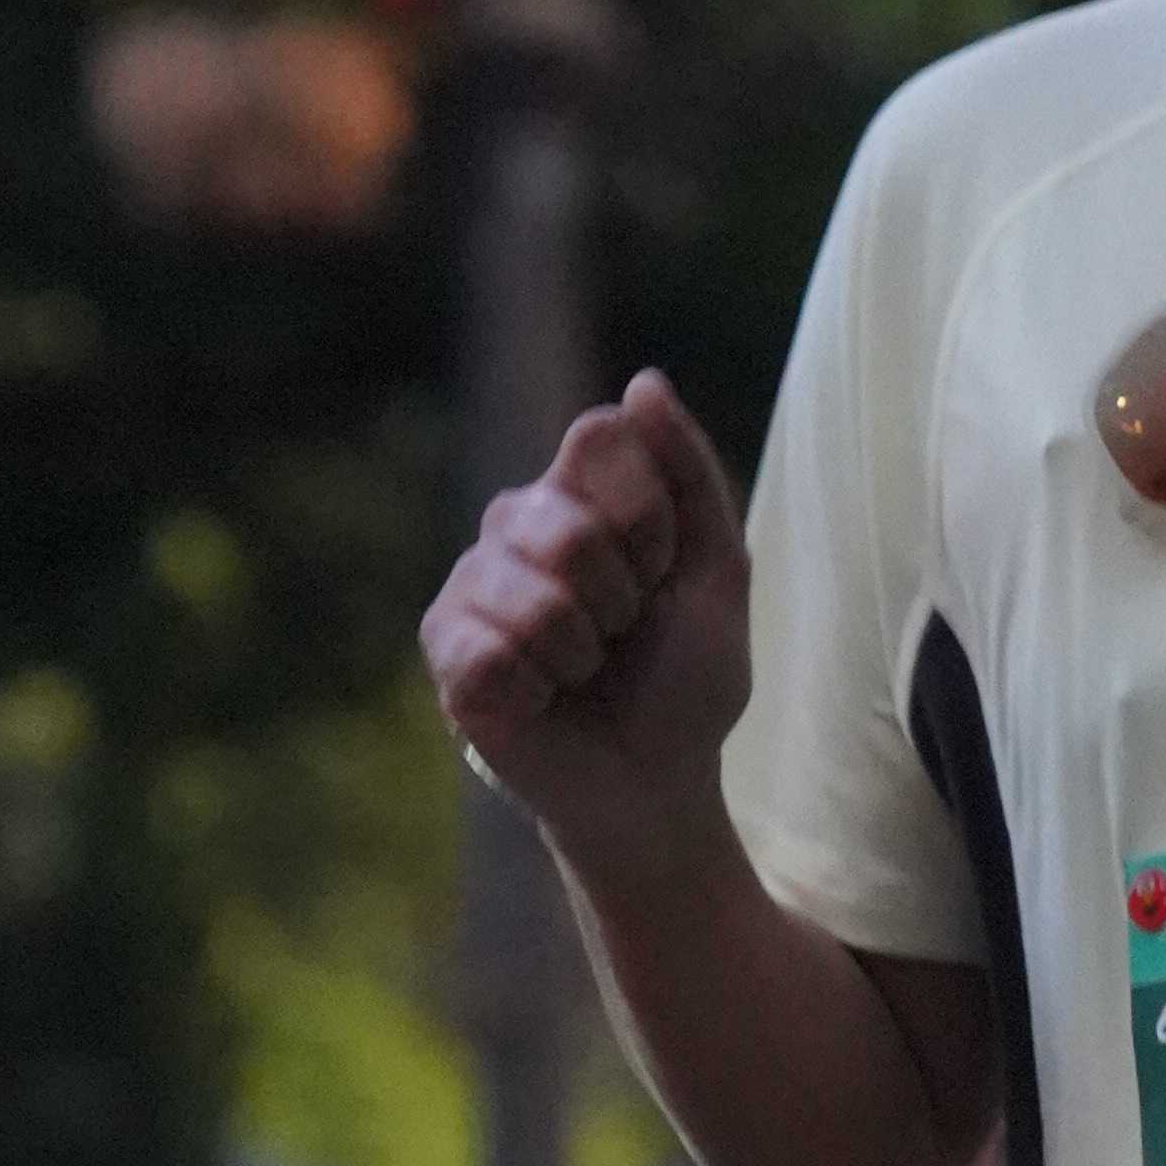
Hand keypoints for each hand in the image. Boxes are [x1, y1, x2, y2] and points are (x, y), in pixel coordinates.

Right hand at [419, 370, 753, 878]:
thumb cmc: (687, 679)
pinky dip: (537, 689)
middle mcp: (514, 523)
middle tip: (624, 632)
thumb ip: (691, 472)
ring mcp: (472, 585)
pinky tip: (540, 699)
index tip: (663, 568)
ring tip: (582, 669)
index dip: (647, 515)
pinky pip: (489, 651)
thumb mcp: (719, 569)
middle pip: (566, 522)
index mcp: (578, 489)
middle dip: (622, 596)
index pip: (598, 440)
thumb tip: (643, 382)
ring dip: (582, 651)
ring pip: (533, 596)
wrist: (657, 782)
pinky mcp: (445, 652)